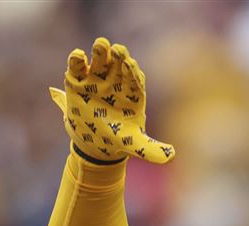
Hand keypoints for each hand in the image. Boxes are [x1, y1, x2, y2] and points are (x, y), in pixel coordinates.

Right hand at [49, 37, 173, 164]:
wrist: (93, 145)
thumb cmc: (118, 140)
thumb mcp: (135, 145)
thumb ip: (152, 150)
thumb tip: (172, 156)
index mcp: (132, 93)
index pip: (134, 78)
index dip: (132, 71)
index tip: (130, 65)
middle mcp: (115, 82)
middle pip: (118, 63)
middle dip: (118, 56)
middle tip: (116, 50)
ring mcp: (97, 79)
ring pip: (100, 61)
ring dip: (100, 52)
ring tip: (100, 46)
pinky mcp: (78, 82)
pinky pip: (77, 67)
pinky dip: (76, 60)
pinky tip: (77, 56)